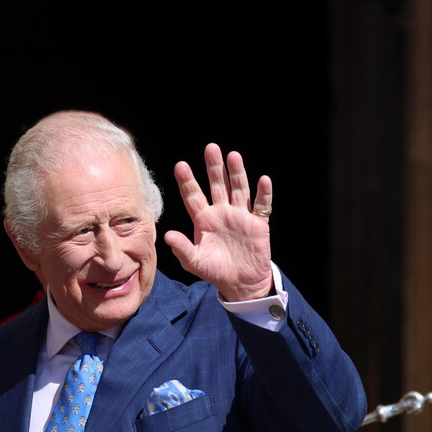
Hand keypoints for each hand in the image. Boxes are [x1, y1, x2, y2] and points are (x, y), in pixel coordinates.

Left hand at [163, 144, 273, 301]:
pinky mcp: (258, 223)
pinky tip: (263, 180)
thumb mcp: (195, 262)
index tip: (180, 165)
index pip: (193, 196)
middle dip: (214, 168)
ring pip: (238, 189)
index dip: (187, 181)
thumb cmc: (215, 272)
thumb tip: (167, 235)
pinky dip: (264, 193)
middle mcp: (221, 213)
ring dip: (236, 173)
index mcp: (204, 220)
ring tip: (233, 156)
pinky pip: (261, 205)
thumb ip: (182, 249)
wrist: (241, 283)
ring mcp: (240, 216)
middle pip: (217, 185)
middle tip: (211, 148)